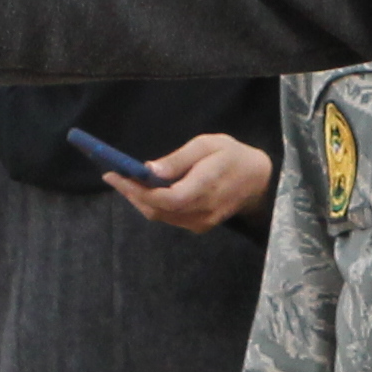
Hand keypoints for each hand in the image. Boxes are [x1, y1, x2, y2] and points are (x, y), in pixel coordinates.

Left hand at [115, 130, 272, 232]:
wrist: (258, 180)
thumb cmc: (232, 156)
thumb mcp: (208, 145)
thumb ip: (179, 159)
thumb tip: (149, 170)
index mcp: (206, 187)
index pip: (167, 198)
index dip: (138, 190)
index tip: (116, 174)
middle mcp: (203, 211)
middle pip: (158, 209)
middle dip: (131, 193)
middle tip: (112, 175)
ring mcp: (201, 222)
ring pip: (160, 215)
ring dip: (139, 199)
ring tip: (123, 180)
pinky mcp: (199, 226)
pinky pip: (168, 217)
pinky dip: (152, 204)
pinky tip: (144, 190)